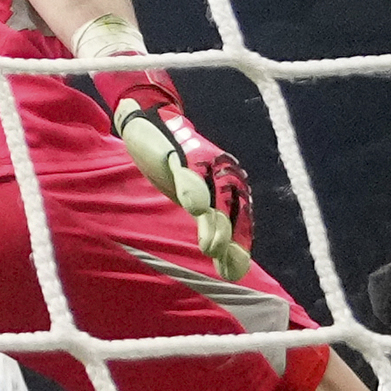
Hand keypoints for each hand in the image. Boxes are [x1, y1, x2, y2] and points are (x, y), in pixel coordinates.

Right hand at [113, 96, 254, 280]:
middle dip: (230, 240)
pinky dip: (192, 189)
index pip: (239, 218)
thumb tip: (223, 257)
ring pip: (213, 196)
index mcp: (228, 184)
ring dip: (214, 222)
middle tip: (228, 268)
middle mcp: (221, 173)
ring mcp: (202, 163)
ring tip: (211, 248)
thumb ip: (209, 222)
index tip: (234, 271)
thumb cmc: (176, 165)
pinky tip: (194, 208)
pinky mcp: (180, 154)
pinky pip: (188, 172)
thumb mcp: (193, 196)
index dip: (238, 245)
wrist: (151, 119)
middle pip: (230, 211)